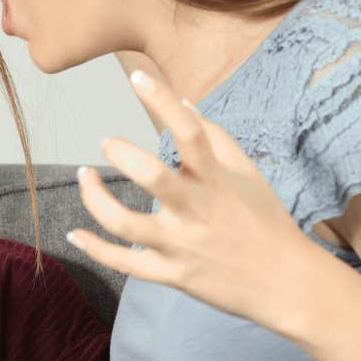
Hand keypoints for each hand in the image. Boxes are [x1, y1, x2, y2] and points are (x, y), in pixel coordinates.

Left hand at [67, 68, 329, 325]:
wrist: (285, 282)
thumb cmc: (265, 220)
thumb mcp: (246, 174)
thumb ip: (214, 136)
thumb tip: (182, 101)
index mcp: (216, 180)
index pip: (190, 133)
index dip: (162, 101)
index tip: (137, 78)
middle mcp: (196, 210)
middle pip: (152, 176)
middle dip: (122, 154)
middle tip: (107, 143)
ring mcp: (181, 245)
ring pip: (125, 223)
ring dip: (95, 199)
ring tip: (84, 176)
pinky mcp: (172, 275)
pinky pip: (125, 263)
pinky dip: (95, 249)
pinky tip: (75, 234)